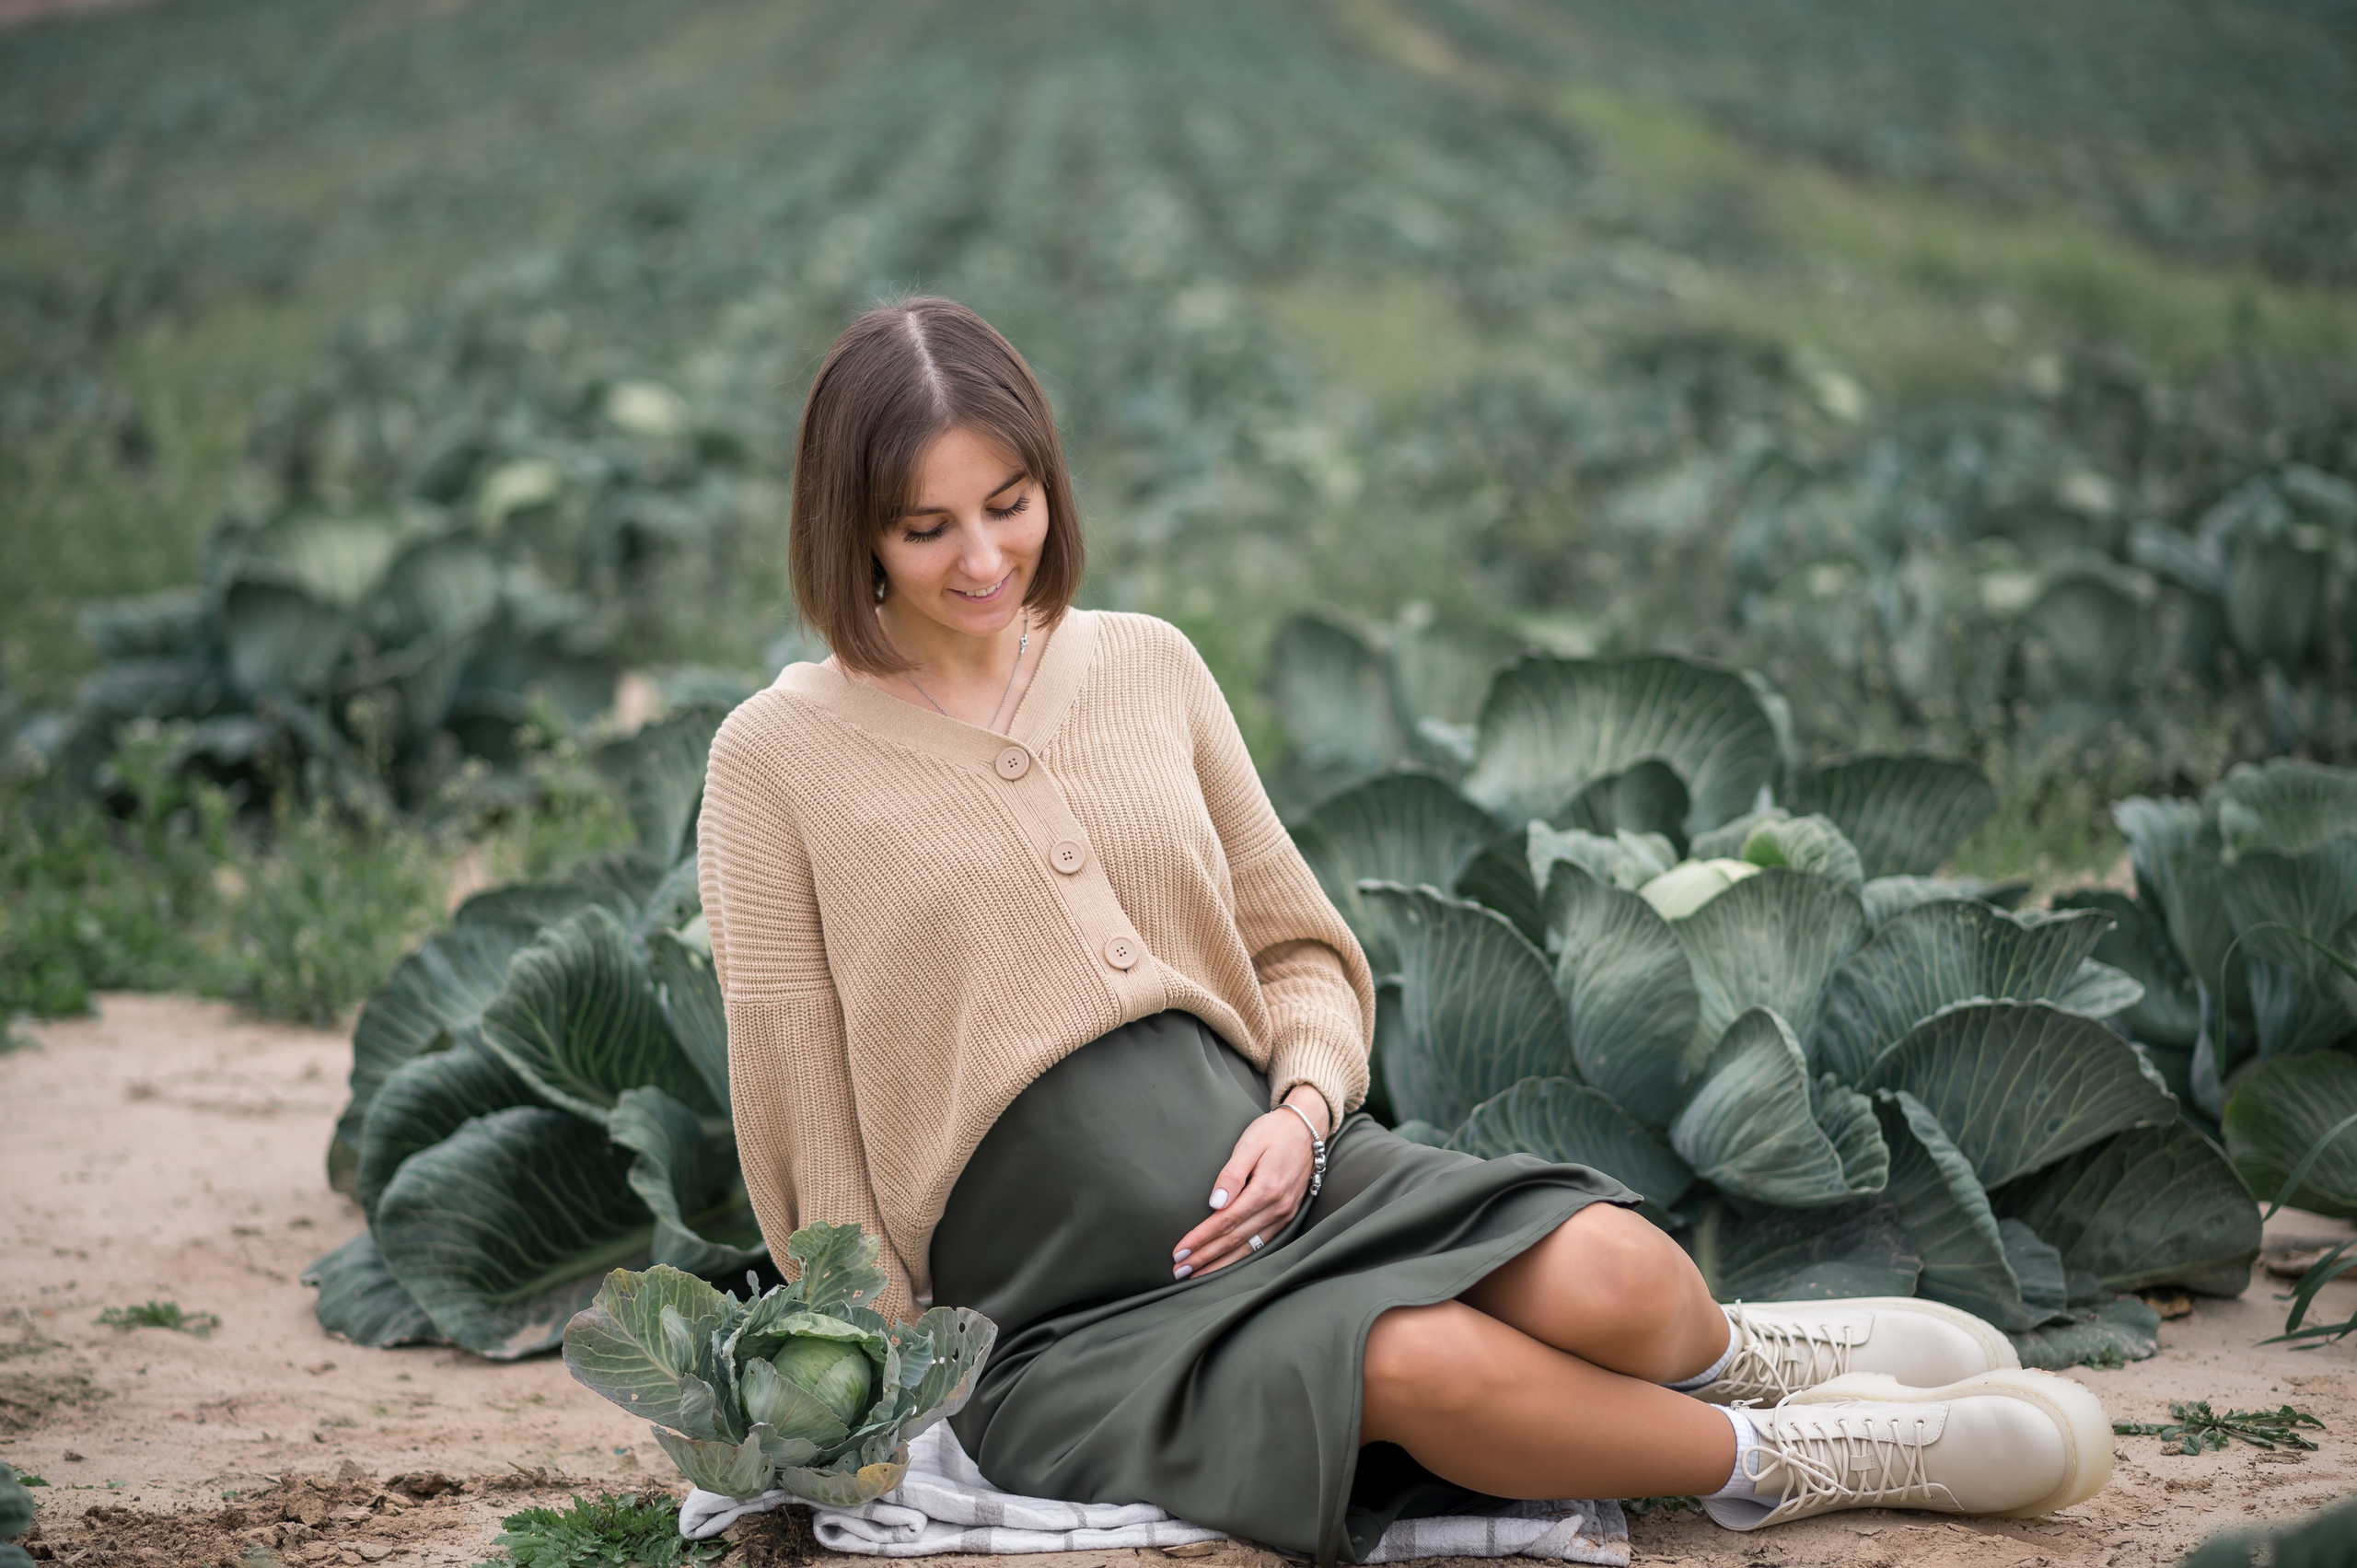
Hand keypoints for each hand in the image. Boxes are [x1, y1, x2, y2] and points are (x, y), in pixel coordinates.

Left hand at [1172, 1089, 1328, 1278]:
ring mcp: (1284, 1214)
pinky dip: (1242, 1257)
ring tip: (1196, 1276)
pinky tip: (1227, 1265)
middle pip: (1235, 1239)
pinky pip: (1262, 1243)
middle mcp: (1277, 1207)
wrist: (1307, 1128)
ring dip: (1221, 1263)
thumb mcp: (1250, 1143)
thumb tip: (1215, 1204)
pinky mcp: (1287, 1216)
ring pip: (1249, 1247)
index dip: (1201, 1238)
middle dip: (1205, 1257)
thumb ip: (1232, 1174)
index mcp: (1266, 1189)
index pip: (1225, 1221)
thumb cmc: (1273, 1132)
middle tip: (1179, 1271)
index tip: (1179, 1251)